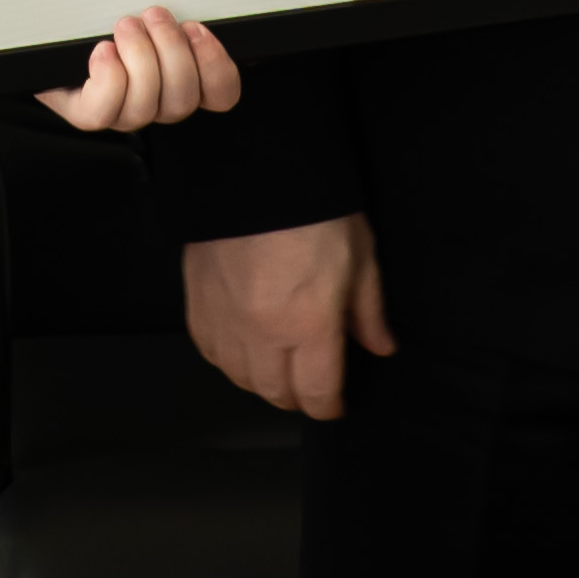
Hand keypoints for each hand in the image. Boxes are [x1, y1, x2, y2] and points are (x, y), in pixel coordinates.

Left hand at [37, 4, 244, 133]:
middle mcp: (158, 103)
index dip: (216, 67)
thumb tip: (204, 7)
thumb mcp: (154, 11)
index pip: (222, 95)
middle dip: (170, 51)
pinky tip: (103, 50)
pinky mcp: (87, 113)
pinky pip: (102, 112)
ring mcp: (122, 113)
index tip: (197, 30)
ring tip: (125, 25)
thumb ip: (182, 13)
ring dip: (139, 57)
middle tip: (153, 15)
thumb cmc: (111, 16)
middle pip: (183, 100)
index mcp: (184, 80)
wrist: (57, 31)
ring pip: (145, 106)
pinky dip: (107, 78)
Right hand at [184, 214, 391, 420]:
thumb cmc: (314, 208)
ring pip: (239, 377)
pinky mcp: (197, 301)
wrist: (255, 170)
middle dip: (298, 397)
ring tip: (278, 369)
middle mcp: (262, 332)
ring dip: (262, 382)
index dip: (330, 407)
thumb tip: (381, 347)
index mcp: (309, 324)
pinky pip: (209, 351)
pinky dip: (228, 360)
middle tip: (311, 386)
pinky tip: (243, 348)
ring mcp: (224, 319)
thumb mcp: (361, 255)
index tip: (337, 404)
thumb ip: (368, 310)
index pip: (317, 393)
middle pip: (276, 392)